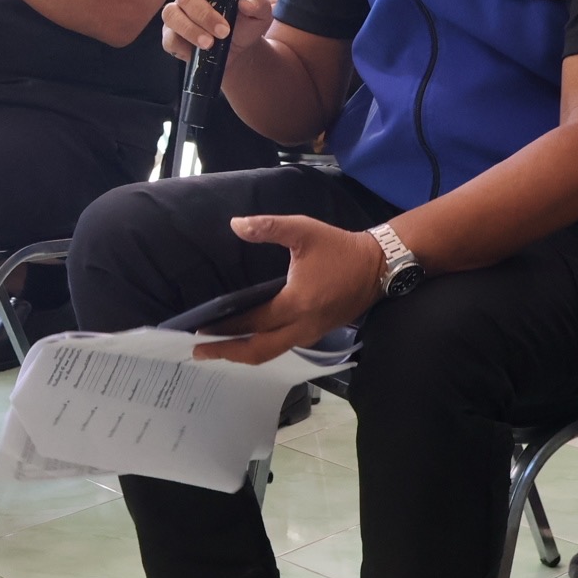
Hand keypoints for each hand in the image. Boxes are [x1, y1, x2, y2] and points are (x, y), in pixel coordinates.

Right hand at [161, 0, 274, 64]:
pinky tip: (200, 51)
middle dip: (204, 14)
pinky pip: (168, 38)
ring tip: (209, 43)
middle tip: (224, 30)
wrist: (240, 51)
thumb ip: (258, 3)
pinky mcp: (172, 35)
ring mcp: (178, 14)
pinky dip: (183, 46)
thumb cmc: (246, 24)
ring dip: (191, 29)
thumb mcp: (260, 14)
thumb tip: (245, 2)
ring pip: (171, 14)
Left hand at [193, 215, 381, 365]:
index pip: (253, 322)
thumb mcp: (303, 230)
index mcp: (296, 304)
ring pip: (272, 353)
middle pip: (259, 351)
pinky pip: (284, 347)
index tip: (200, 328)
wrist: (378, 265)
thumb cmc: (338, 247)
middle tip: (199, 350)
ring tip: (219, 347)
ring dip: (244, 353)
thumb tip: (235, 225)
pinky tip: (249, 337)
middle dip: (228, 352)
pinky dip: (262, 347)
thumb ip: (268, 227)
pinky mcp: (318, 333)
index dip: (226, 327)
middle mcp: (303, 326)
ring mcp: (312, 334)